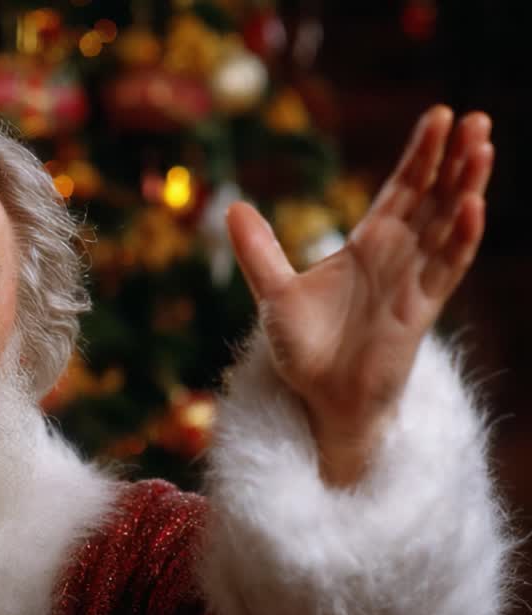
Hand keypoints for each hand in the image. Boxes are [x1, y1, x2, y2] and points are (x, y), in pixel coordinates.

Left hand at [227, 106, 492, 486]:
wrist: (319, 398)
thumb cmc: (303, 348)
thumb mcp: (273, 291)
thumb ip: (258, 250)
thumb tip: (232, 206)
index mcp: (368, 245)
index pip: (402, 189)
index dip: (421, 154)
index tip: (440, 115)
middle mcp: (397, 257)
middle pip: (434, 198)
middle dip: (455, 159)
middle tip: (477, 118)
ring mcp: (413, 281)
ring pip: (448, 226)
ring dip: (467, 189)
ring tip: (483, 149)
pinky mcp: (420, 310)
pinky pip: (445, 269)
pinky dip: (460, 239)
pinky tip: (473, 208)